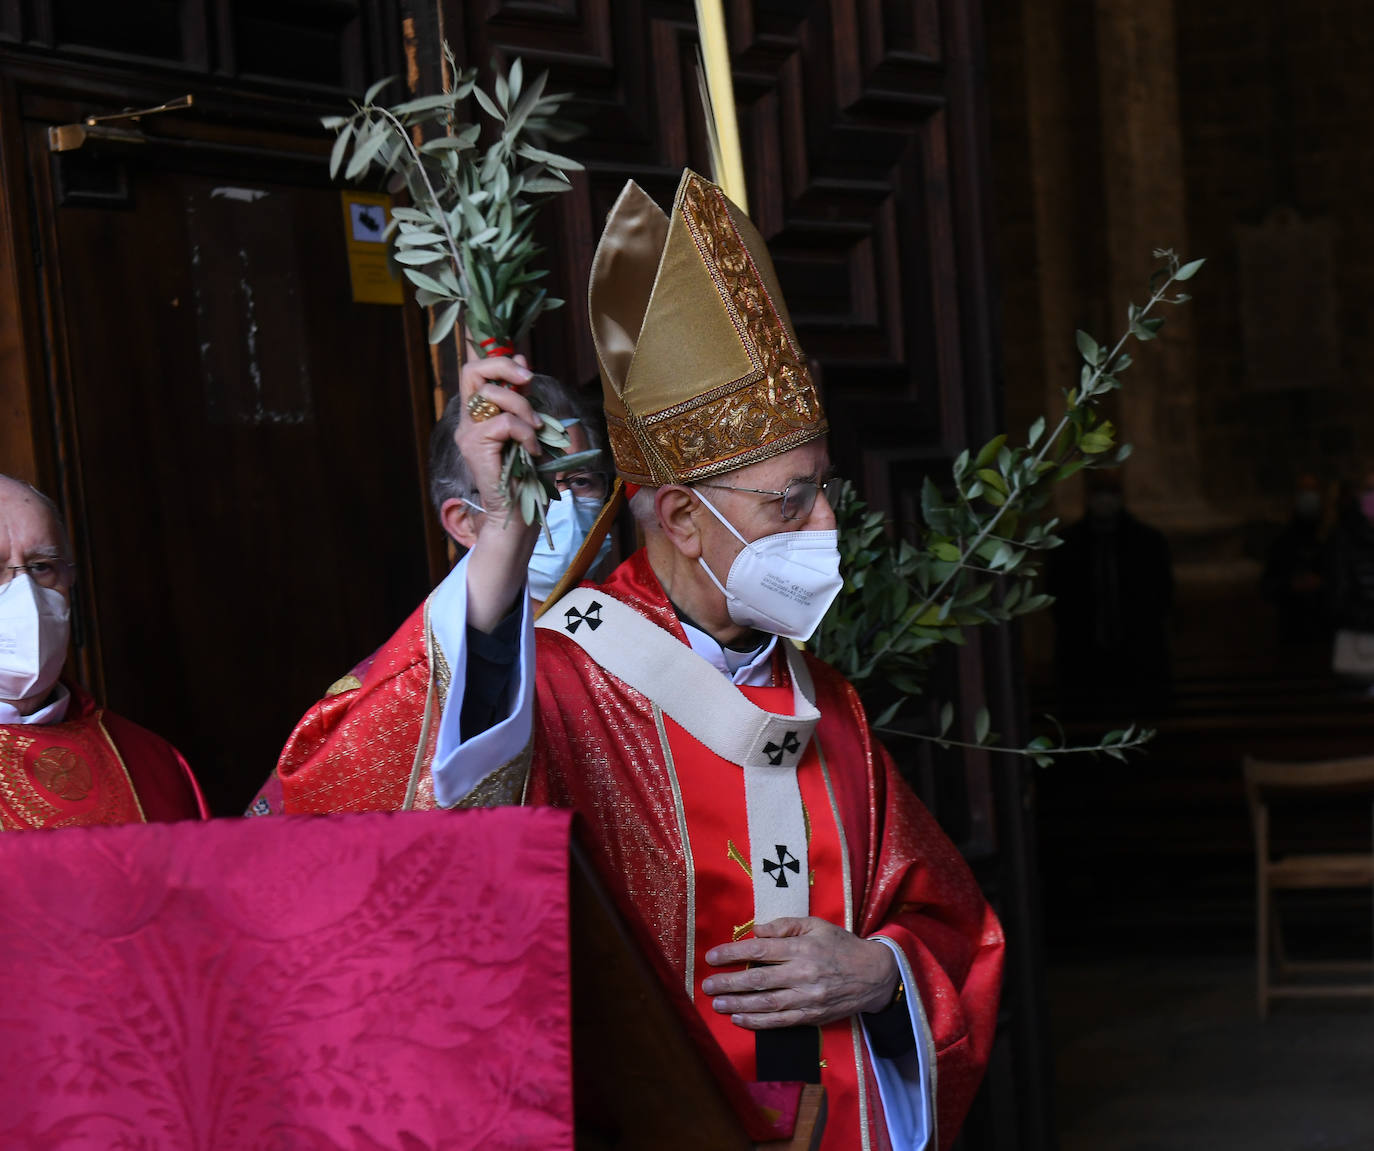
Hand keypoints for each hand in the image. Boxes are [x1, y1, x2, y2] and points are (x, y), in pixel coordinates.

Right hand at [456, 353, 543, 630]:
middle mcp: (468, 422)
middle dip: (503, 366)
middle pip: (471, 371)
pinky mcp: (476, 448)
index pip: (476, 372)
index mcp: (479, 416)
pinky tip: (532, 450)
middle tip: (528, 378)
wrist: (521, 517)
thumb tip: (521, 360)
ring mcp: (468, 435)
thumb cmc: (529, 478)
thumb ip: (524, 398)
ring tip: (536, 430)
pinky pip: (502, 423)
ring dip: (522, 407)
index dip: (501, 361)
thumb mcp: (532, 430)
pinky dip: (524, 432)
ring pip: (491, 394)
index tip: (527, 371)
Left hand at [701, 917, 899, 1029]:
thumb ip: (785, 926)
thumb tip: (756, 931)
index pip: (760, 951)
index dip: (732, 954)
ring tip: (716, 1003)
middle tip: (707, 984)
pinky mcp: (811, 1016)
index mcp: (802, 948)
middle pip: (758, 980)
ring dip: (737, 1004)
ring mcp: (807, 998)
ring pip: (765, 1004)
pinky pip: (779, 1021)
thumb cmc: (841, 946)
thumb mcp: (816, 925)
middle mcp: (803, 974)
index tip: (712, 957)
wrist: (874, 975)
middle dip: (728, 982)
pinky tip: (739, 1018)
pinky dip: (757, 1021)